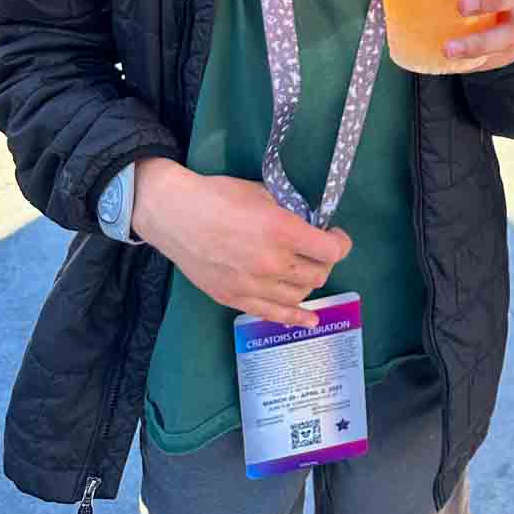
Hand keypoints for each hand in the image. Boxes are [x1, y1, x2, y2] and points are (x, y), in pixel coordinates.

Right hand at [132, 158, 350, 328]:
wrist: (175, 215)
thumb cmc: (219, 195)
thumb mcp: (263, 193)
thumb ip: (290, 212)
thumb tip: (309, 224)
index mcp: (282, 231)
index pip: (330, 250)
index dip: (339, 242)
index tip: (334, 235)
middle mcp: (272, 263)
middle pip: (318, 275)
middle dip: (324, 261)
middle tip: (316, 250)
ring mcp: (252, 286)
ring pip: (299, 296)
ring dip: (308, 283)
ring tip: (303, 269)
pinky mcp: (234, 299)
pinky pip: (273, 315)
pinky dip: (295, 318)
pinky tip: (309, 320)